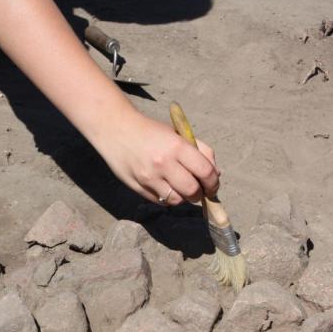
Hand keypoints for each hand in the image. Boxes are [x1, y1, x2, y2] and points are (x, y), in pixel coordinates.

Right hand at [94, 113, 219, 204]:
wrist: (116, 130)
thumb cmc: (151, 131)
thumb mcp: (178, 134)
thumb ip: (200, 151)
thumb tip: (215, 174)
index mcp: (177, 146)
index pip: (206, 172)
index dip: (213, 183)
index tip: (212, 186)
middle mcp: (163, 163)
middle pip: (192, 191)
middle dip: (199, 193)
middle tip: (197, 189)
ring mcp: (149, 178)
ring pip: (177, 200)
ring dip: (182, 196)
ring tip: (178, 186)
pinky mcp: (138, 187)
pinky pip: (161, 201)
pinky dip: (167, 197)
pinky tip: (163, 185)